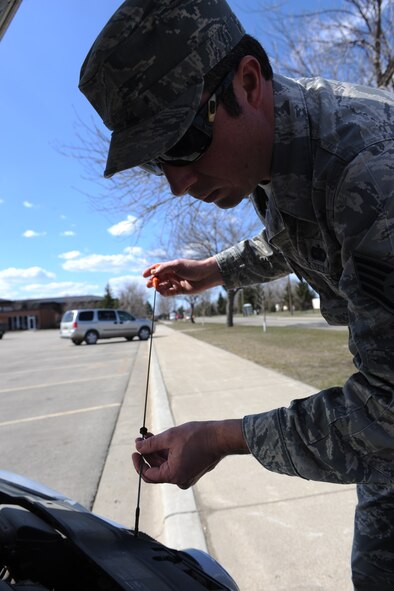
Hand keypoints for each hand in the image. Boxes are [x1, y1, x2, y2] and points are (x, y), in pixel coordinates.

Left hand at [131, 420, 248, 488]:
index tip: (134, 450)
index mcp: (173, 475)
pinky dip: (167, 454)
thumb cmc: (197, 436)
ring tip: (150, 436)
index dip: (138, 462)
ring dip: (157, 452)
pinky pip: (175, 464)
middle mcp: (180, 480)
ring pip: (166, 465)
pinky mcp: (192, 470)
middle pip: (157, 469)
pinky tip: (162, 440)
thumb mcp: (169, 437)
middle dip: (148, 454)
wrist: (220, 437)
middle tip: (141, 439)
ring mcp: (187, 476)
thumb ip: (151, 444)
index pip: (148, 474)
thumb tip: (137, 447)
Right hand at [142, 257, 223, 295]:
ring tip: (156, 288)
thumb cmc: (192, 267)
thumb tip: (154, 272)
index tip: (143, 275)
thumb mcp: (177, 265)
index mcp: (171, 267)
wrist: (206, 275)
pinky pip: (169, 293)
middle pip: (159, 278)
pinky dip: (165, 293)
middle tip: (148, 285)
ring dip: (158, 288)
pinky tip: (162, 293)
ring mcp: (176, 283)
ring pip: (163, 286)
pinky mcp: (180, 290)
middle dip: (152, 281)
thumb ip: (164, 268)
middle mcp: (172, 274)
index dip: (150, 271)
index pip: (157, 268)